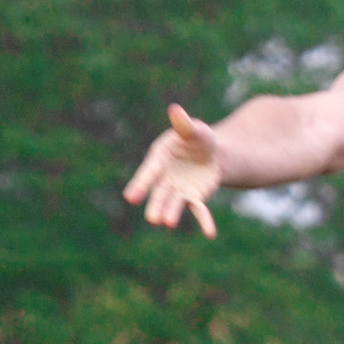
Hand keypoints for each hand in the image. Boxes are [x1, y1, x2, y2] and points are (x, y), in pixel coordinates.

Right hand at [123, 104, 220, 236]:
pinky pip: (199, 210)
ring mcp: (178, 190)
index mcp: (160, 158)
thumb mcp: (194, 130)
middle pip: (159, 192)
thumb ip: (185, 125)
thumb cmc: (198, 138)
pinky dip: (204, 221)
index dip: (141, 185)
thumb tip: (175, 109)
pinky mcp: (194, 197)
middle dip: (156, 205)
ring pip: (174, 203)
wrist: (212, 153)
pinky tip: (210, 233)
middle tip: (153, 219)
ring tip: (167, 224)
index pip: (149, 172)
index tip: (131, 198)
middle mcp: (165, 177)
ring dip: (171, 213)